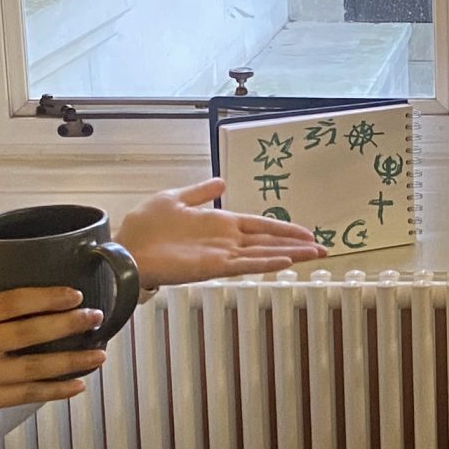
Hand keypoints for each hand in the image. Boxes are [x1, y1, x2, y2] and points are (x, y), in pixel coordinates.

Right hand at [0, 284, 108, 424]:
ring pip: (35, 367)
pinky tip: (79, 385)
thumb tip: (3, 269)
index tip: (75, 294)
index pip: (12, 303)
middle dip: (67, 324)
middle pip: (29, 333)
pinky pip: (27, 394)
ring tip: (100, 354)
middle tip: (97, 317)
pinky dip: (55, 390)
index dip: (46, 297)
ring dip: (71, 361)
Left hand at [117, 179, 329, 288]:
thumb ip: (200, 191)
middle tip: (323, 248)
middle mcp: (224, 240)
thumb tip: (222, 181)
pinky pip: (244, 265)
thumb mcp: (175, 199)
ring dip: (289, 254)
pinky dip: (265, 263)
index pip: (259, 225)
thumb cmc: (145, 227)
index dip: (283, 228)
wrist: (125, 248)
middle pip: (268, 241)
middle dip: (296, 244)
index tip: (306, 232)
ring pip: (263, 254)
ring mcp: (220, 254)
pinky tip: (285, 262)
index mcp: (218, 223)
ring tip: (314, 254)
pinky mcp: (212, 267)